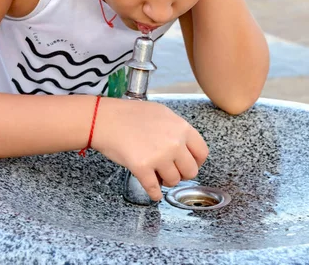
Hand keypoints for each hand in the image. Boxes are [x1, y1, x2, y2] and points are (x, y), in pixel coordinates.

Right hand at [92, 98, 208, 200]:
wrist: (106, 119)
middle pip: (190, 171)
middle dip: (181, 173)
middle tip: (171, 170)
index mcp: (181, 128)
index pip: (202, 152)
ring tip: (158, 175)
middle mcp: (174, 143)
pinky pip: (154, 189)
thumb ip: (177, 130)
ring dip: (166, 181)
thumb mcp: (162, 114)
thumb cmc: (130, 114)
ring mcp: (159, 156)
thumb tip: (185, 146)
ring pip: (173, 181)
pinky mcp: (142, 168)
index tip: (188, 164)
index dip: (196, 162)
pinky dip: (155, 194)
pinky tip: (153, 193)